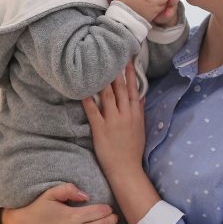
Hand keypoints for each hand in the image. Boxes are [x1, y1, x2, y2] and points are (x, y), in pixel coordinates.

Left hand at [83, 62, 146, 177]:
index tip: (128, 58)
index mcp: (135, 113)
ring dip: (102, 80)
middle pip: (120, 88)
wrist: (126, 169)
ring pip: (107, 95)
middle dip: (115, 70)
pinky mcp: (100, 129)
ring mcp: (112, 120)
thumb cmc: (132, 149)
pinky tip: (82, 89)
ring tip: (97, 65)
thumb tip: (140, 94)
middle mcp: (125, 114)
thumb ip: (139, 110)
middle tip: (111, 54)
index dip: (130, 73)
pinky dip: (88, 99)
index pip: (133, 89)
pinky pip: (93, 110)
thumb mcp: (140, 127)